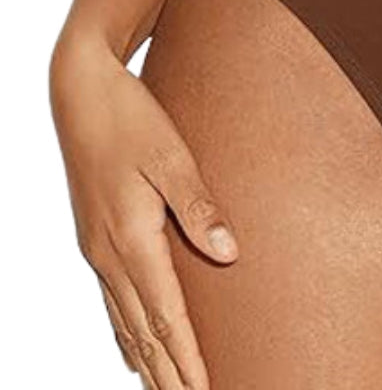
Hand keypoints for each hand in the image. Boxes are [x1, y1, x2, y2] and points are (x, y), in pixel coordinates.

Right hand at [50, 35, 237, 388]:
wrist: (80, 93)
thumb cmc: (131, 118)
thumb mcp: (171, 155)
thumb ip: (199, 205)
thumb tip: (229, 253)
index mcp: (131, 238)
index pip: (167, 316)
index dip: (188, 359)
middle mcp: (109, 254)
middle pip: (144, 332)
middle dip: (169, 375)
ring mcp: (97, 249)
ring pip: (125, 323)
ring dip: (148, 362)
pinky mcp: (95, 237)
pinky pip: (113, 302)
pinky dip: (127, 334)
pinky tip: (135, 348)